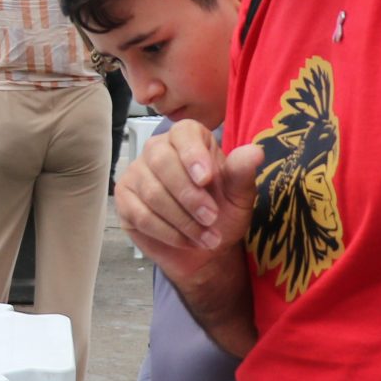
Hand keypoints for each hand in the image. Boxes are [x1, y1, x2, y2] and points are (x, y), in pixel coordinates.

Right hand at [116, 120, 261, 268]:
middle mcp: (157, 149)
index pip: (183, 133)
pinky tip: (187, 241)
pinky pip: (142, 215)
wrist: (204, 247)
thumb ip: (242, 173)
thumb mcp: (239, 195)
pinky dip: (167, 232)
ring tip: (206, 237)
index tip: (207, 179)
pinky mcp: (124, 200)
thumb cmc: (222, 213)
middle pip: (162, 161)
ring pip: (153, 193)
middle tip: (211, 218)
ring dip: (183, 220)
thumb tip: (255, 152)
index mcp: (188, 138)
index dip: (192, 154)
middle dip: (189, 195)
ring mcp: (136, 174)